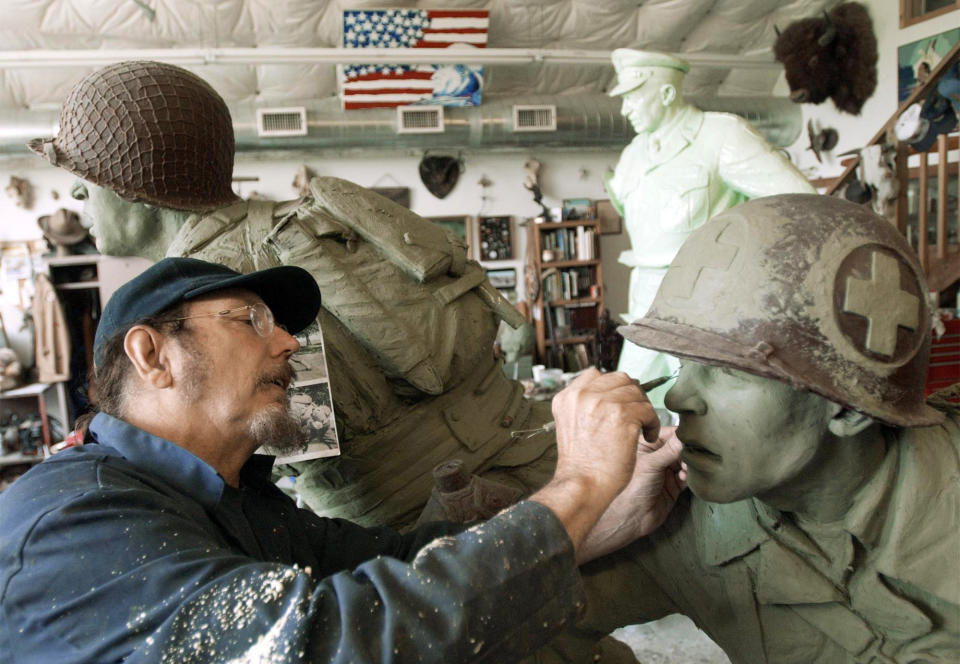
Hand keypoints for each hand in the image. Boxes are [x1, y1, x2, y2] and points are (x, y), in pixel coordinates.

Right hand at [529, 369, 660, 557]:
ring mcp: (603, 403)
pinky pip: (648, 409)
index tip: (620, 404)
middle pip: (619, 379)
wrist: (583, 484)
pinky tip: (646, 438)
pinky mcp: (623, 415)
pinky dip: (652, 423)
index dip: (613, 388)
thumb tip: (612, 394)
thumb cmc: (581, 463)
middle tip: (636, 415)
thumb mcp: (572, 425)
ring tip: (642, 429)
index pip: (596, 374)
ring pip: (636, 393)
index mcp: (567, 397)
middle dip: (632, 396)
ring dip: (644, 410)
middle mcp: (582, 395)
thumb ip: (585, 406)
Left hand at [576, 426, 685, 563]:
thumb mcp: (650, 464)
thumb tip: (686, 435)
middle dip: (687, 448)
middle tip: (694, 451)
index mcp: (644, 445)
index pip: (668, 433)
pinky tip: (685, 476)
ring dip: (689, 462)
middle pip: (679, 446)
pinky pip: (687, 475)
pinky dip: (689, 474)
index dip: (681, 433)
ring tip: (687, 466)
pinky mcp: (673, 485)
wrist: (630, 518)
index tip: (694, 434)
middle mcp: (656, 456)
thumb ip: (670, 449)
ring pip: (685, 461)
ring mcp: (665, 471)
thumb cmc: (630, 488)